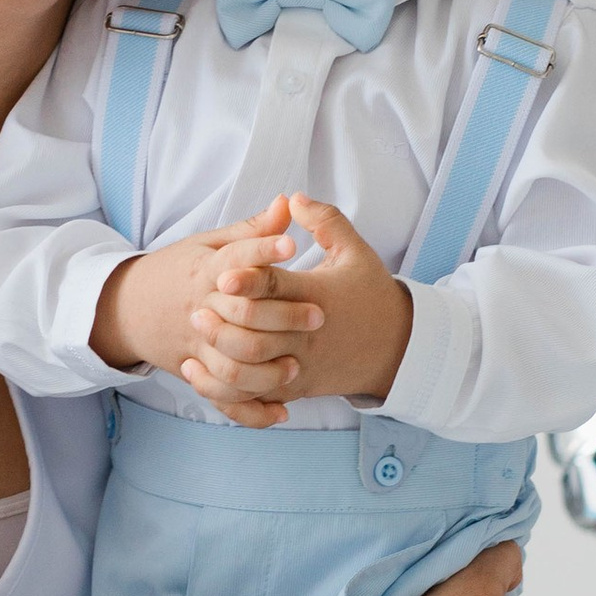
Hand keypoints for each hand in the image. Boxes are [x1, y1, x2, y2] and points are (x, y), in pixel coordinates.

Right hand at [91, 200, 321, 426]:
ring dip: (267, 368)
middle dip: (280, 316)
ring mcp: (196, 345)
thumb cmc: (178, 270)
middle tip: (318, 315)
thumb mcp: (208, 244)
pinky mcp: (196, 371)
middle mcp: (200, 309)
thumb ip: (251, 230)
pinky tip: (281, 408)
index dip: (262, 251)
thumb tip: (288, 203)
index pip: (234, 258)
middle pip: (240, 315)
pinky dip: (251, 410)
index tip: (293, 246)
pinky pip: (223, 397)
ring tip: (297, 363)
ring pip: (232, 364)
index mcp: (204, 270)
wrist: (127, 308)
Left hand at [172, 193, 417, 422]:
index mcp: (317, 297)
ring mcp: (298, 366)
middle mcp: (305, 335)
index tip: (223, 277)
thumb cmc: (371, 294)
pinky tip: (203, 370)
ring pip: (250, 372)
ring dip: (221, 356)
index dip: (248, 281)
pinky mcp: (294, 388)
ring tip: (199, 337)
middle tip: (198, 308)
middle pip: (256, 335)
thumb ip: (324, 221)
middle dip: (224, 323)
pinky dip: (227, 389)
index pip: (276, 290)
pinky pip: (253, 397)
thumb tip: (290, 198)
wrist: (397, 349)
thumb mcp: (355, 252)